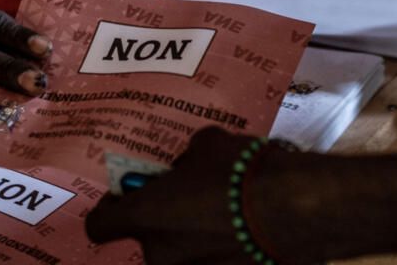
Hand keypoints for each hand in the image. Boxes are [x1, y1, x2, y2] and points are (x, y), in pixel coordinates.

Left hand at [86, 128, 257, 263]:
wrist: (296, 209)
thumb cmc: (243, 171)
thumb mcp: (208, 144)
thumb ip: (188, 158)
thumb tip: (190, 164)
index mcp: (145, 218)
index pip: (100, 224)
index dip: (112, 207)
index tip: (129, 193)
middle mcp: (162, 256)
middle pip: (151, 240)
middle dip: (167, 220)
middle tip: (195, 198)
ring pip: (186, 255)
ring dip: (197, 237)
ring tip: (230, 214)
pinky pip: (218, 260)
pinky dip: (227, 250)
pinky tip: (251, 230)